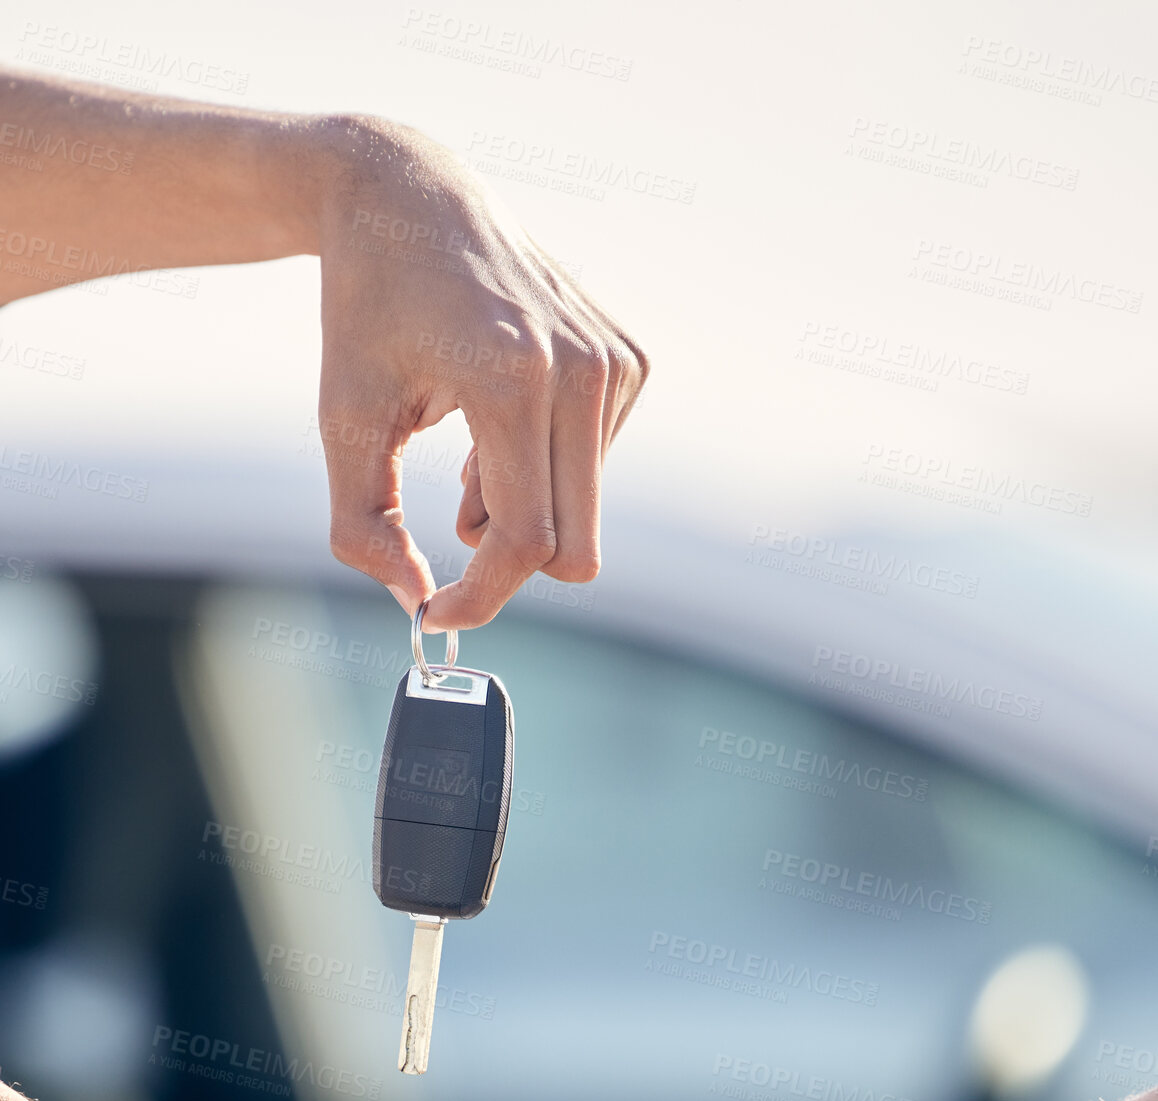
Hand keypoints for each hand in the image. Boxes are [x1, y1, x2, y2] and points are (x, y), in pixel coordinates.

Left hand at [311, 115, 647, 628]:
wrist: (412, 195)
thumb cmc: (368, 309)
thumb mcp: (343, 418)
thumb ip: (363, 525)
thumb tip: (415, 601)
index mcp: (510, 379)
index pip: (522, 538)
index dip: (480, 598)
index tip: (436, 616)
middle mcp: (579, 370)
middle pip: (570, 546)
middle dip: (506, 565)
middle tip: (450, 532)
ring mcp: (613, 362)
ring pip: (583, 513)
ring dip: (522, 506)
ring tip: (469, 448)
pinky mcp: (628, 359)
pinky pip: (595, 469)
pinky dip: (545, 469)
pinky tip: (503, 420)